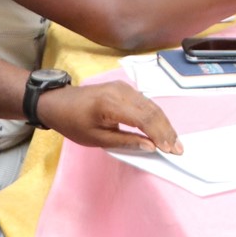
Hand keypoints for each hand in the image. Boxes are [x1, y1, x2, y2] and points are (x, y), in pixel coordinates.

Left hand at [38, 80, 182, 154]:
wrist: (58, 102)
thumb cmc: (73, 123)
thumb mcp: (96, 138)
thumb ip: (125, 141)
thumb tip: (150, 146)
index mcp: (111, 104)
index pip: (144, 119)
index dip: (160, 134)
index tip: (170, 150)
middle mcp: (121, 91)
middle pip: (152, 110)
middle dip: (167, 130)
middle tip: (177, 148)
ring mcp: (123, 87)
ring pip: (151, 105)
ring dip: (164, 123)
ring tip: (173, 141)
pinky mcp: (124, 87)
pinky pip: (145, 101)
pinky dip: (155, 116)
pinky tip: (161, 128)